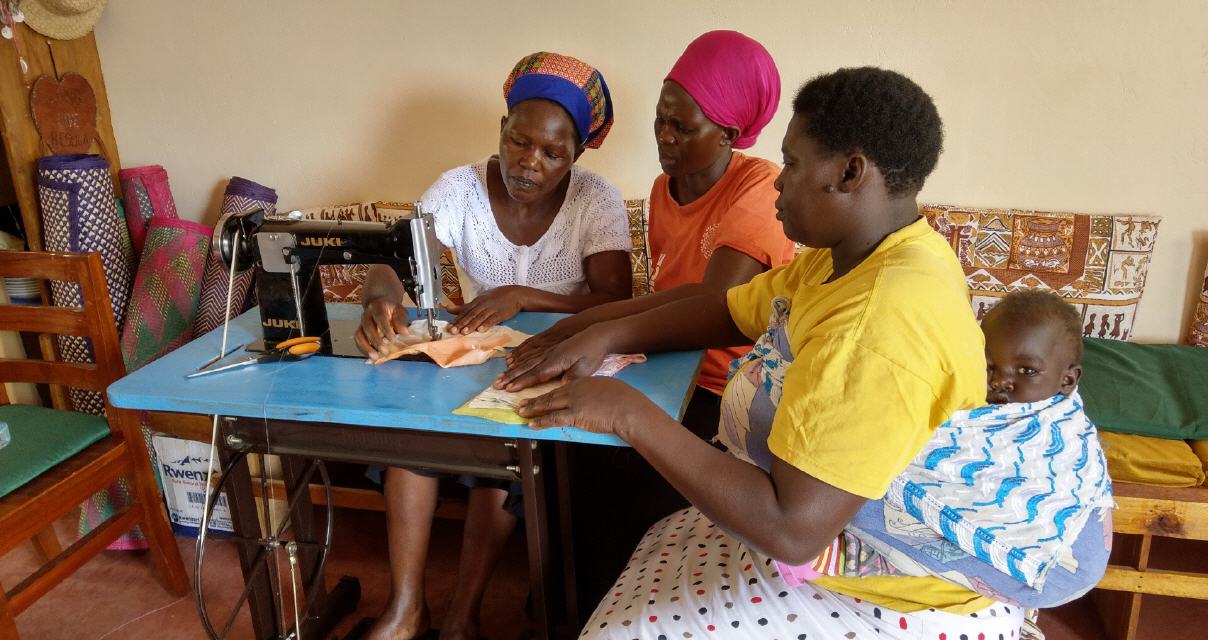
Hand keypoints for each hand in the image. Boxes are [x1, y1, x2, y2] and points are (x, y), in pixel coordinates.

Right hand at [354, 298, 409, 357]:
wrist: (381, 305)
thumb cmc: (392, 310)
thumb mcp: (400, 312)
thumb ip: (401, 322)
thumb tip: (404, 332)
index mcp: (378, 307)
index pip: (380, 318)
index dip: (385, 329)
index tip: (393, 340)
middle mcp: (367, 315)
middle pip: (368, 327)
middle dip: (376, 341)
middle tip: (385, 351)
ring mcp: (361, 323)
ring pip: (359, 335)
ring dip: (366, 347)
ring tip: (375, 357)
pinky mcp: (359, 331)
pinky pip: (358, 341)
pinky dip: (363, 350)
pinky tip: (371, 356)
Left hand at [445, 285, 527, 334]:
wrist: (515, 294)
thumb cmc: (496, 298)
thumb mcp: (479, 300)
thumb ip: (464, 307)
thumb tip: (448, 309)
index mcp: (477, 302)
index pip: (465, 312)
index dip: (457, 320)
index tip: (448, 327)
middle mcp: (483, 304)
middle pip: (471, 315)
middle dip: (461, 323)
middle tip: (453, 331)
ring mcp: (492, 308)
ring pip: (480, 317)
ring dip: (472, 325)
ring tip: (464, 332)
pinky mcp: (501, 313)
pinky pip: (493, 319)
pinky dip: (487, 324)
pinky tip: (481, 330)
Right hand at [494, 325, 609, 390]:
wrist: (597, 334)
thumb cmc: (592, 353)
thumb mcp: (586, 368)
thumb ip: (572, 377)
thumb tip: (561, 387)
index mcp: (556, 361)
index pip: (536, 374)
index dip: (522, 382)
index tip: (509, 389)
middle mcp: (548, 354)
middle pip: (526, 367)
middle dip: (510, 377)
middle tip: (496, 384)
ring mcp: (547, 348)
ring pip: (525, 359)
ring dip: (512, 368)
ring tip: (500, 375)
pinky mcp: (549, 345)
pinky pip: (529, 349)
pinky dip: (518, 354)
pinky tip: (511, 358)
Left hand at [518, 377, 660, 437]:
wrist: (627, 407)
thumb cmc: (623, 400)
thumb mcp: (607, 389)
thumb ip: (596, 392)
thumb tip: (593, 398)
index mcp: (583, 382)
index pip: (561, 388)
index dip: (548, 393)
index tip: (540, 396)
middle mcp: (575, 389)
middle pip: (550, 395)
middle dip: (534, 400)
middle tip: (521, 402)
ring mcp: (573, 401)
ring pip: (548, 405)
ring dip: (533, 409)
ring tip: (521, 412)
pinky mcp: (574, 414)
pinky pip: (553, 419)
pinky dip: (541, 421)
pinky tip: (532, 424)